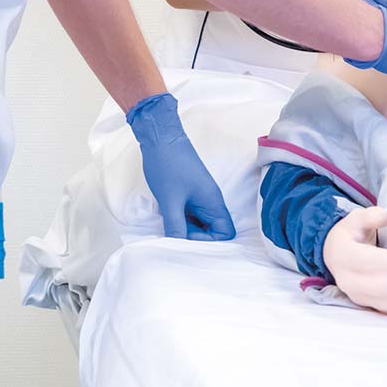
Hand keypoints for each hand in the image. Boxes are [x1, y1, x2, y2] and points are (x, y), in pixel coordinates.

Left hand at [125, 92, 236, 239]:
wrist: (160, 138)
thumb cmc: (168, 166)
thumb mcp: (170, 201)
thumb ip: (176, 227)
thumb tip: (178, 247)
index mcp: (213, 202)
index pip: (225, 233)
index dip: (207, 241)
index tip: (185, 236)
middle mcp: (210, 201)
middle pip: (213, 230)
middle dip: (194, 237)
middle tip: (173, 231)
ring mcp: (200, 197)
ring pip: (199, 223)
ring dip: (185, 228)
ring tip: (168, 222)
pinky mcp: (189, 193)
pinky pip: (190, 214)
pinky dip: (179, 219)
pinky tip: (166, 215)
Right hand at [321, 207, 386, 315]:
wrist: (336, 254)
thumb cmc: (351, 234)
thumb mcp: (358, 218)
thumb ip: (373, 215)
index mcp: (343, 254)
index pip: (367, 262)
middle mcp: (347, 279)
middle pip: (377, 286)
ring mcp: (355, 294)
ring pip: (382, 302)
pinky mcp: (365, 303)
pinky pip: (384, 311)